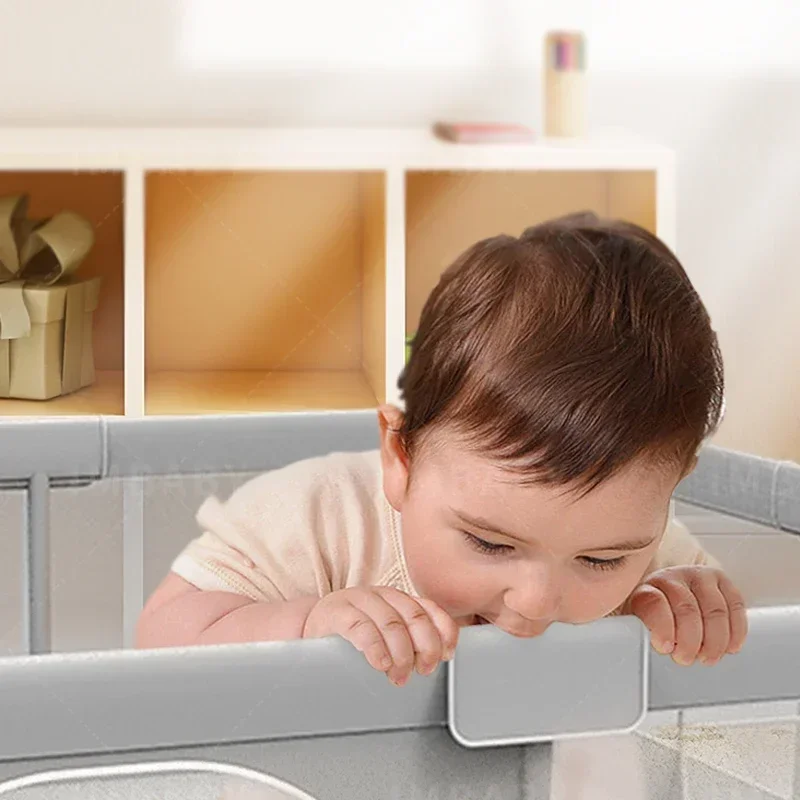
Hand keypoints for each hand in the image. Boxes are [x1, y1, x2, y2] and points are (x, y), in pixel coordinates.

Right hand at [302, 586, 458, 685]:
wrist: (312, 627)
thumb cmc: (353, 636)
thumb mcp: (386, 634)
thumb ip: (410, 640)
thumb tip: (440, 659)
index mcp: (398, 599)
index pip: (430, 609)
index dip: (443, 632)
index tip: (446, 655)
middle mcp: (382, 594)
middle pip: (415, 617)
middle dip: (425, 647)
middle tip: (422, 671)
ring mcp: (358, 600)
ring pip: (391, 623)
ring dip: (401, 654)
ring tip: (399, 675)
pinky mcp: (337, 612)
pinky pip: (361, 628)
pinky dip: (375, 648)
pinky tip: (380, 664)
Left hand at [622, 566, 747, 665]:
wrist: (668, 593)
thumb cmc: (653, 616)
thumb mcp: (636, 624)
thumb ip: (633, 633)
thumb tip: (625, 646)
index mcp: (646, 587)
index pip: (654, 603)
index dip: (661, 628)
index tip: (663, 647)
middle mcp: (672, 576)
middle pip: (687, 609)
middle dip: (690, 641)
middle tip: (686, 658)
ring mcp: (699, 576)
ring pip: (715, 610)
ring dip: (715, 640)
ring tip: (707, 657)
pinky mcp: (721, 581)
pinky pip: (735, 605)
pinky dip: (735, 631)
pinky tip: (729, 646)